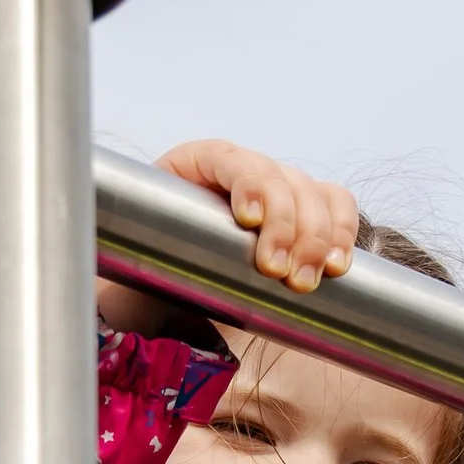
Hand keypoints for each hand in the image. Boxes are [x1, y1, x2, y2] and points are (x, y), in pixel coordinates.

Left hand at [99, 139, 358, 328]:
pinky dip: (341, 232)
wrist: (165, 304)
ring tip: (306, 281)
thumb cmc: (143, 281)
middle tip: (281, 274)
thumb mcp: (132, 266)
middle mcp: (239, 173)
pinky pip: (335, 208)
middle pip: (280, 177)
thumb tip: (123, 288)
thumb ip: (134, 268)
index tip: (251, 221)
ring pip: (312, 194)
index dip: (250, 183)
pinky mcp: (305, 215)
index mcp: (193, 167)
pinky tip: (337, 265)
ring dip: (318, 237)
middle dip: (289, 226)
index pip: (228, 159)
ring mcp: (277, 191)